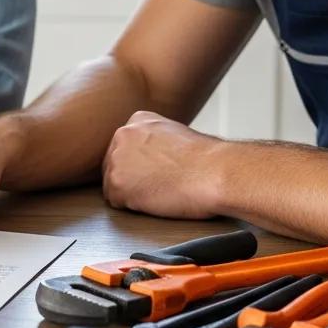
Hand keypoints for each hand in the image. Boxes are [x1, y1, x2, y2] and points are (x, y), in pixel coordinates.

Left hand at [102, 111, 221, 218]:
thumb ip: (153, 141)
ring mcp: (117, 158)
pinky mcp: (117, 184)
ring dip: (131, 193)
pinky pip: (116, 203)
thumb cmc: (206, 160)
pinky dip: (133, 207)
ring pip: (112, 184)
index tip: (155, 172)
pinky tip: (154, 200)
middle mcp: (122, 134)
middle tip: (158, 184)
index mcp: (137, 120)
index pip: (124, 148)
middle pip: (114, 164)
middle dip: (131, 178)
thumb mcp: (174, 134)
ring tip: (159, 191)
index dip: (138, 166)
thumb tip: (148, 157)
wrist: (214, 172)